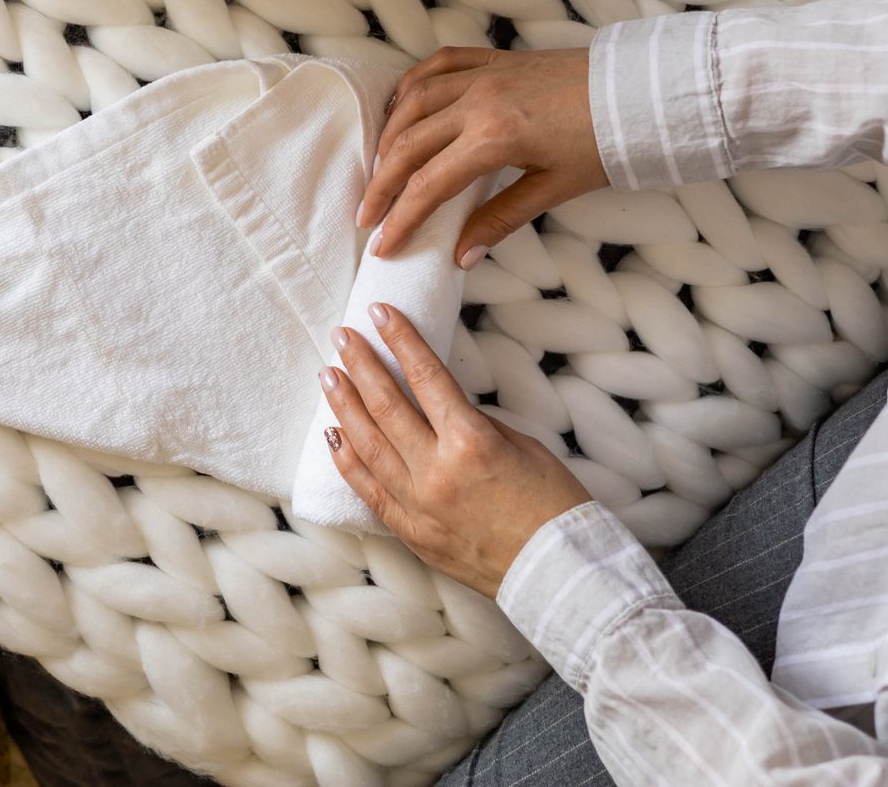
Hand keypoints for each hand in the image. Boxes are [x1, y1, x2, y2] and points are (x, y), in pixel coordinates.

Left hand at [321, 302, 590, 598]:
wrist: (559, 574)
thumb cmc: (554, 505)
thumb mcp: (521, 446)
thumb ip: (472, 424)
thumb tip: (437, 406)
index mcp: (471, 442)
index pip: (425, 378)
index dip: (400, 340)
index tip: (379, 313)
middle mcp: (436, 471)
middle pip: (386, 406)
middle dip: (360, 364)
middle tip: (341, 336)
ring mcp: (418, 505)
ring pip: (368, 445)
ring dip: (344, 405)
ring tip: (327, 375)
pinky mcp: (411, 533)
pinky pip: (369, 490)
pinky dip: (348, 461)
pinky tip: (332, 435)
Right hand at [357, 46, 604, 260]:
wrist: (640, 92)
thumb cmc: (605, 143)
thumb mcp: (555, 189)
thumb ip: (502, 219)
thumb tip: (461, 256)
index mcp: (494, 138)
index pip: (428, 185)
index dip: (401, 219)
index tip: (383, 245)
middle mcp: (478, 101)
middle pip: (408, 144)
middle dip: (382, 184)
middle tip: (366, 214)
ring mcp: (483, 75)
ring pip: (414, 101)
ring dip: (390, 136)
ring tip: (380, 167)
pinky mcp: (495, 59)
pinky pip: (438, 64)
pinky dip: (413, 84)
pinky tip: (402, 104)